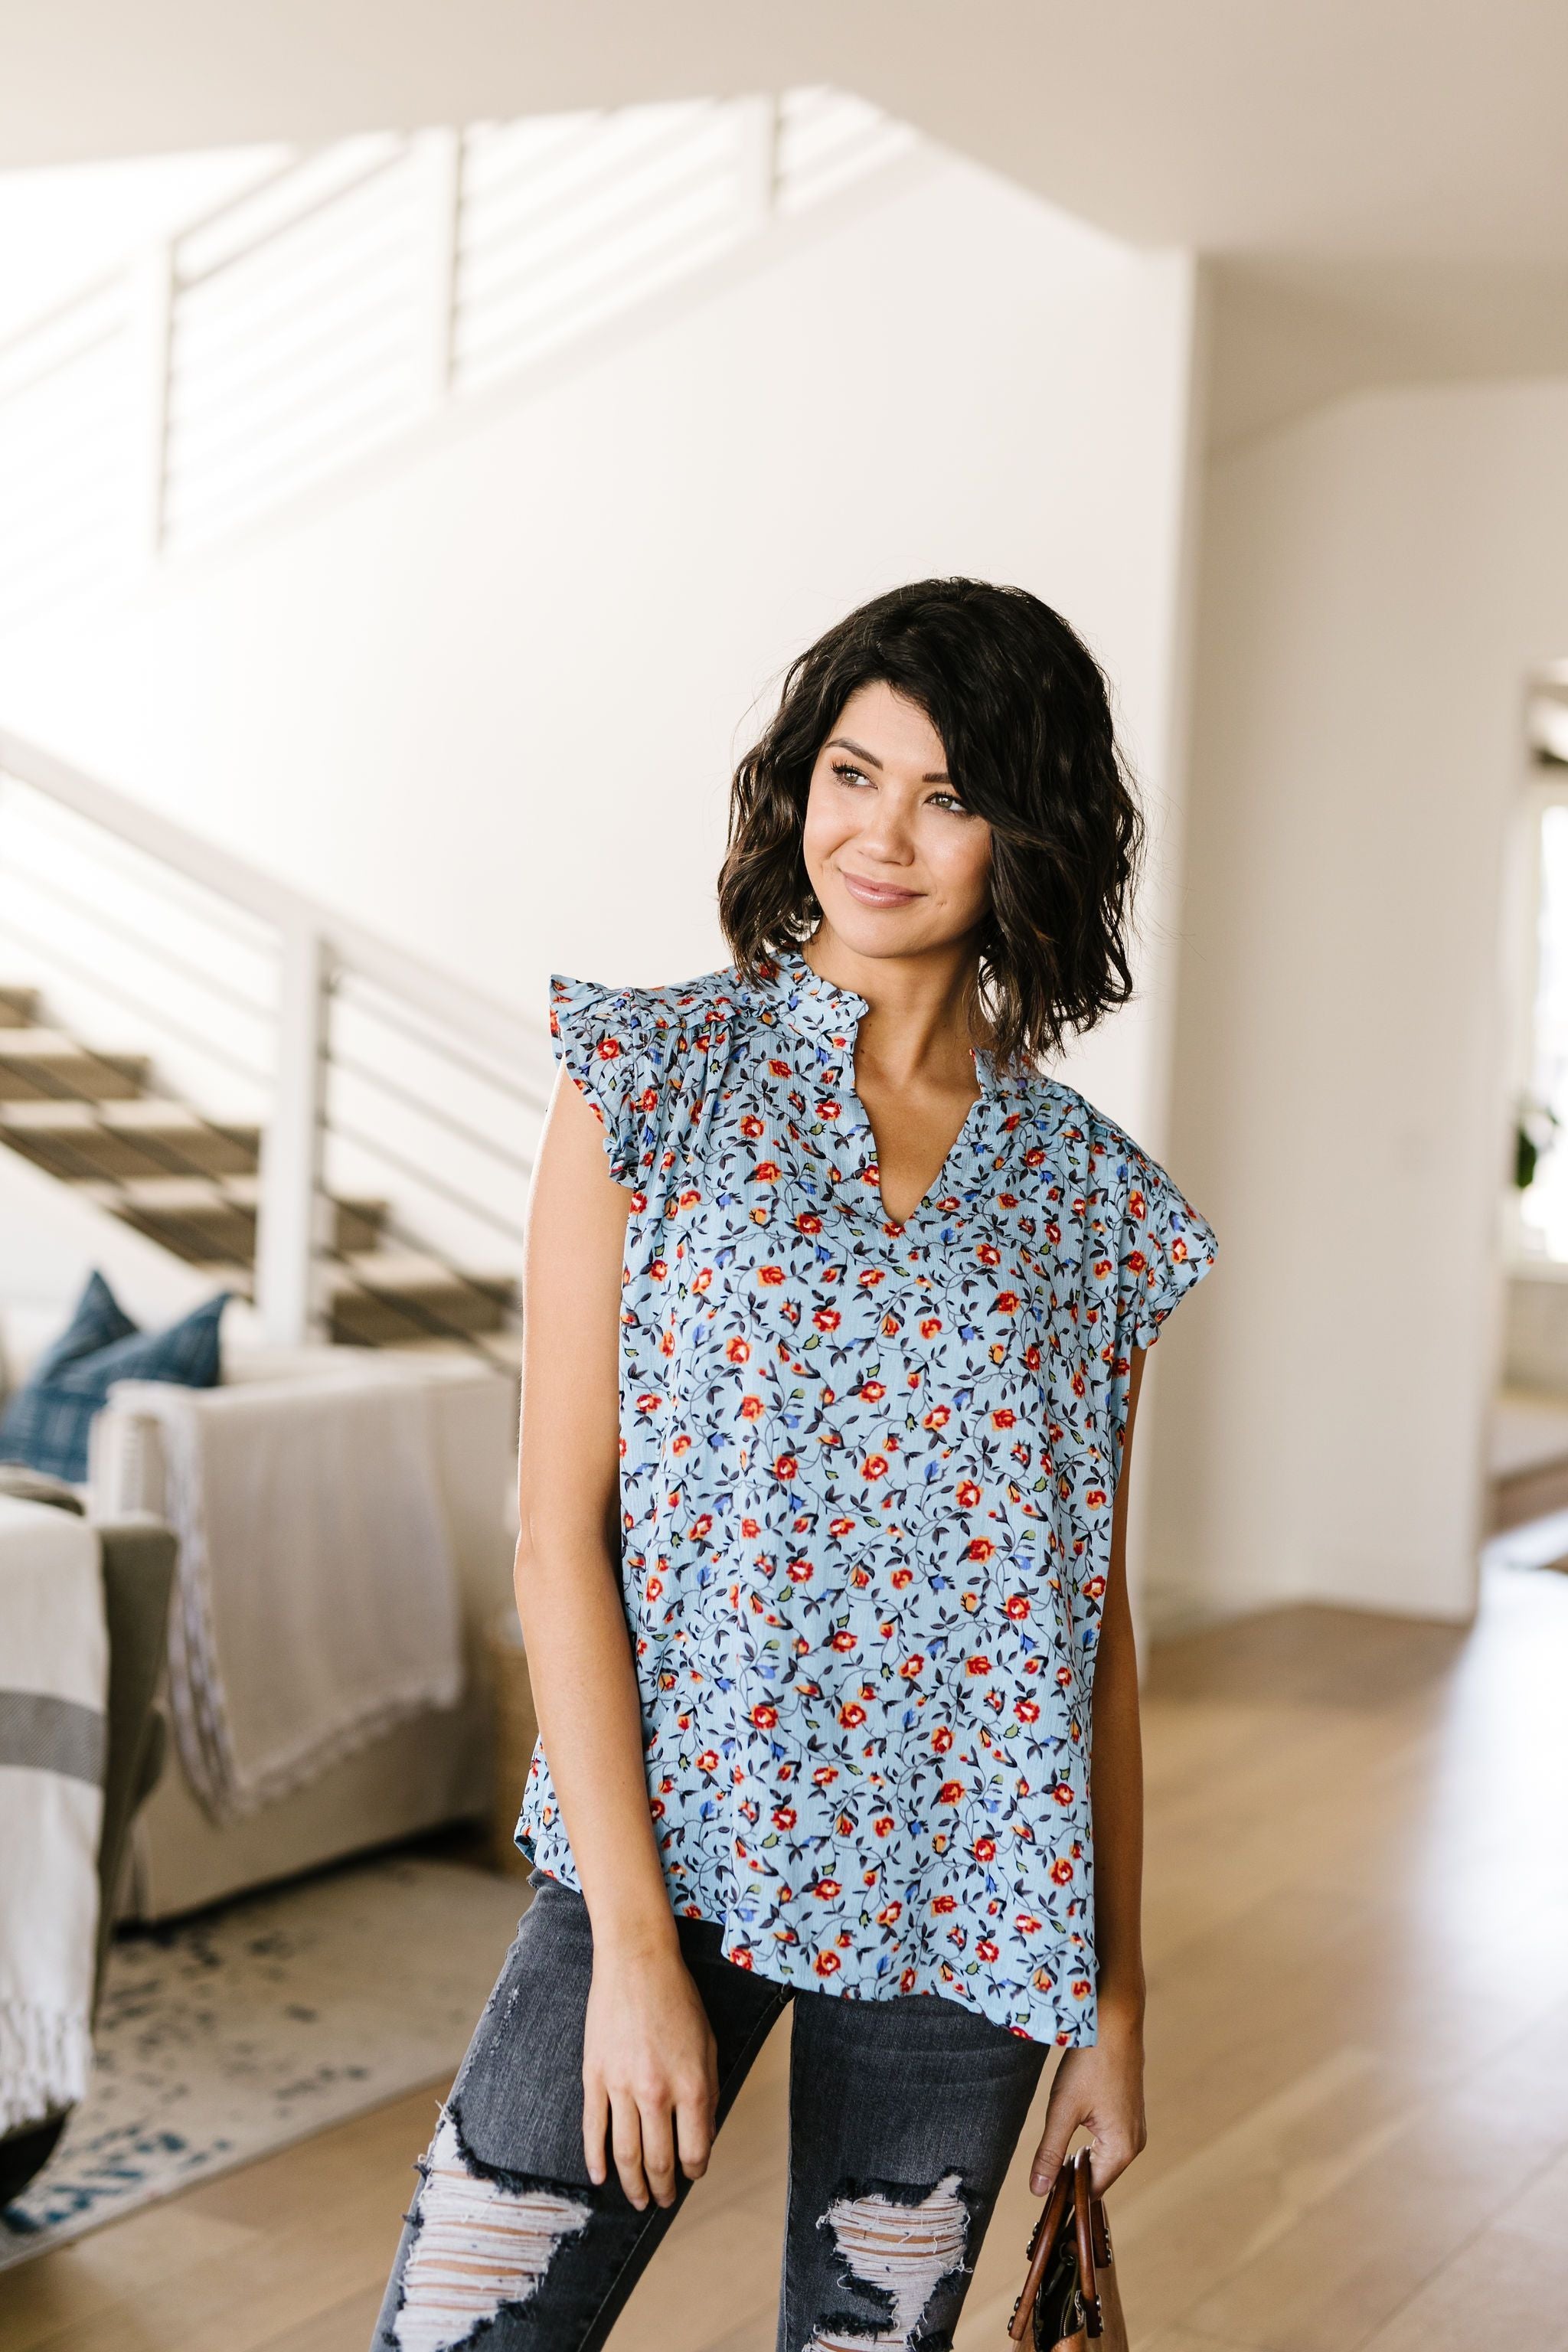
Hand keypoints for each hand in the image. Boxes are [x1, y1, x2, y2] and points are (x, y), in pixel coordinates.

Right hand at [582, 1944, 718, 2209]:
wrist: (637, 1962)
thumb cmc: (678, 1999)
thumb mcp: (709, 2044)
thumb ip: (707, 2092)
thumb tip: (702, 2133)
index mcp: (692, 2086)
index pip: (695, 2150)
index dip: (694, 2170)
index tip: (691, 2175)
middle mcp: (657, 2093)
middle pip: (659, 2160)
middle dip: (663, 2188)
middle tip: (663, 2201)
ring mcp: (621, 2086)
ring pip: (625, 2154)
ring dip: (632, 2185)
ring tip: (637, 2200)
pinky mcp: (594, 2076)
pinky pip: (593, 2129)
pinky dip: (595, 2159)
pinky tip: (600, 2177)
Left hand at [1029, 2009, 1145, 2197]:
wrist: (1113, 2021)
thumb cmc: (1089, 2063)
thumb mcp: (1063, 2110)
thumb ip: (1050, 2153)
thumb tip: (1038, 2192)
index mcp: (1122, 2149)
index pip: (1090, 2190)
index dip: (1065, 2191)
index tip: (1040, 2184)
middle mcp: (1135, 2144)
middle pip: (1097, 2175)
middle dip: (1071, 2172)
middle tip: (1043, 2159)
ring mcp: (1135, 2127)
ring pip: (1102, 2157)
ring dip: (1078, 2153)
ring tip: (1056, 2137)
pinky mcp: (1130, 2112)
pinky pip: (1108, 2140)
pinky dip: (1089, 2140)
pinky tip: (1073, 2122)